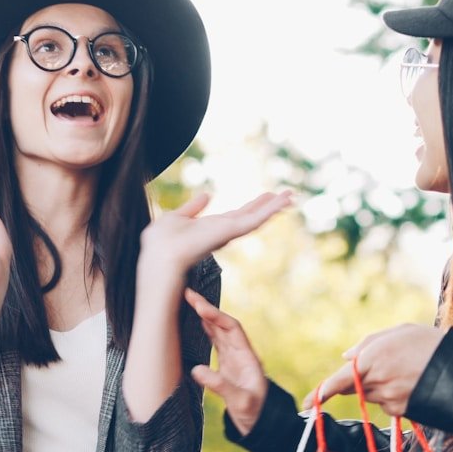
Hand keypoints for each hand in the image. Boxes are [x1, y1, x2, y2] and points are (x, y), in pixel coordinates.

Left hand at [139, 191, 291, 283]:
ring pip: (257, 218)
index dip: (253, 205)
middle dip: (269, 206)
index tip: (267, 196)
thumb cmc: (161, 243)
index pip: (237, 215)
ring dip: (274, 206)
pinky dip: (269, 211)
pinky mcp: (231, 232)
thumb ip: (192, 207)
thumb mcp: (176, 217)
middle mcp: (223, 231)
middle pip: (251, 216)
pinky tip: (282, 202)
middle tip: (289, 195)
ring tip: (291, 196)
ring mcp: (229, 233)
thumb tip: (207, 194)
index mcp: (212, 227)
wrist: (161, 257)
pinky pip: (254, 220)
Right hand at [185, 288, 268, 434]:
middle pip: (223, 324)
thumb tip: (197, 370)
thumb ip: (220, 385)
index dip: (215, 316)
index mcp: (247, 357)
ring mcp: (233, 358)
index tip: (199, 306)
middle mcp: (240, 354)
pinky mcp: (226, 366)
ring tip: (188, 302)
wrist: (260, 424)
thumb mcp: (240, 401)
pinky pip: (214, 342)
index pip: (231, 329)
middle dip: (206, 309)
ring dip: (204, 317)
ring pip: (218, 331)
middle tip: (188, 294)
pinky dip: (204, 331)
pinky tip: (194, 324)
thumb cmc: (254, 413)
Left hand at [317, 324, 446, 417]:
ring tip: (407, 370)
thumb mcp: (398, 332)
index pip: (338, 381)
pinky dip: (394, 396)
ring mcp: (389, 399)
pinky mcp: (402, 411)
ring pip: (372, 395)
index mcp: (372, 358)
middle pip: (356, 387)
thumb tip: (345, 356)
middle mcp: (377, 381)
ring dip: (381, 385)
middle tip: (386, 366)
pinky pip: (388, 405)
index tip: (306, 405)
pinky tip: (414, 383)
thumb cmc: (429, 343)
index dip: (320, 394)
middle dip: (360, 380)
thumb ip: (367, 344)